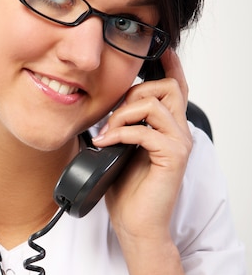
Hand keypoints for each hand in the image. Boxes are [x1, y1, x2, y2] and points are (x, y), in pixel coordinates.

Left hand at [93, 49, 191, 244]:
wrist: (136, 225)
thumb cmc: (127, 192)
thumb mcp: (118, 151)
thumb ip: (118, 127)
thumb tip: (96, 111)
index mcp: (168, 128)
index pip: (176, 88)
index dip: (171, 66)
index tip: (161, 49)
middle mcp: (178, 132)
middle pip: (168, 87)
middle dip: (133, 93)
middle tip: (112, 117)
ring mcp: (178, 144)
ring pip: (156, 103)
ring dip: (124, 113)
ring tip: (107, 133)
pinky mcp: (173, 158)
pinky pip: (146, 130)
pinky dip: (121, 132)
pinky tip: (106, 143)